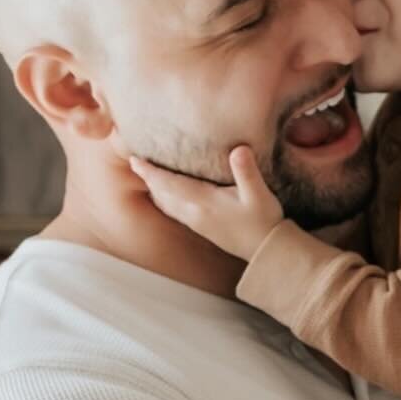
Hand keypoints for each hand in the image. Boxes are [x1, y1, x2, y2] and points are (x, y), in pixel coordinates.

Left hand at [130, 145, 282, 260]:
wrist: (266, 251)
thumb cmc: (264, 221)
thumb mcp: (259, 194)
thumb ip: (247, 171)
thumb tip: (238, 148)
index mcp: (204, 202)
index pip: (170, 185)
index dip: (150, 172)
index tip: (133, 159)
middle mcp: (195, 213)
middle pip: (163, 195)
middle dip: (149, 179)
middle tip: (138, 162)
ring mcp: (197, 223)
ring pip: (167, 205)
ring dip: (156, 191)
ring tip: (149, 177)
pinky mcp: (203, 229)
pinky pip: (175, 212)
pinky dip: (166, 201)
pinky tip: (169, 196)